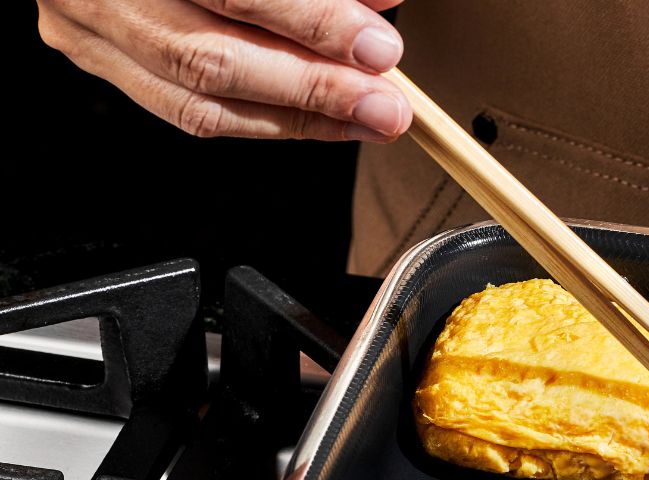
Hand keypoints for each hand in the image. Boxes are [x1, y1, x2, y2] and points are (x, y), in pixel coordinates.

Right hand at [36, 0, 412, 140]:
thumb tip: (380, 2)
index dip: (312, 22)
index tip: (378, 47)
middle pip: (208, 57)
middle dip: (311, 89)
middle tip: (385, 107)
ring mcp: (84, 21)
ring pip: (195, 97)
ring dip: (295, 118)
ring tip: (366, 121)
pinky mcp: (91, 50)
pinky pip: (182, 107)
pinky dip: (260, 118)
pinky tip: (318, 120)